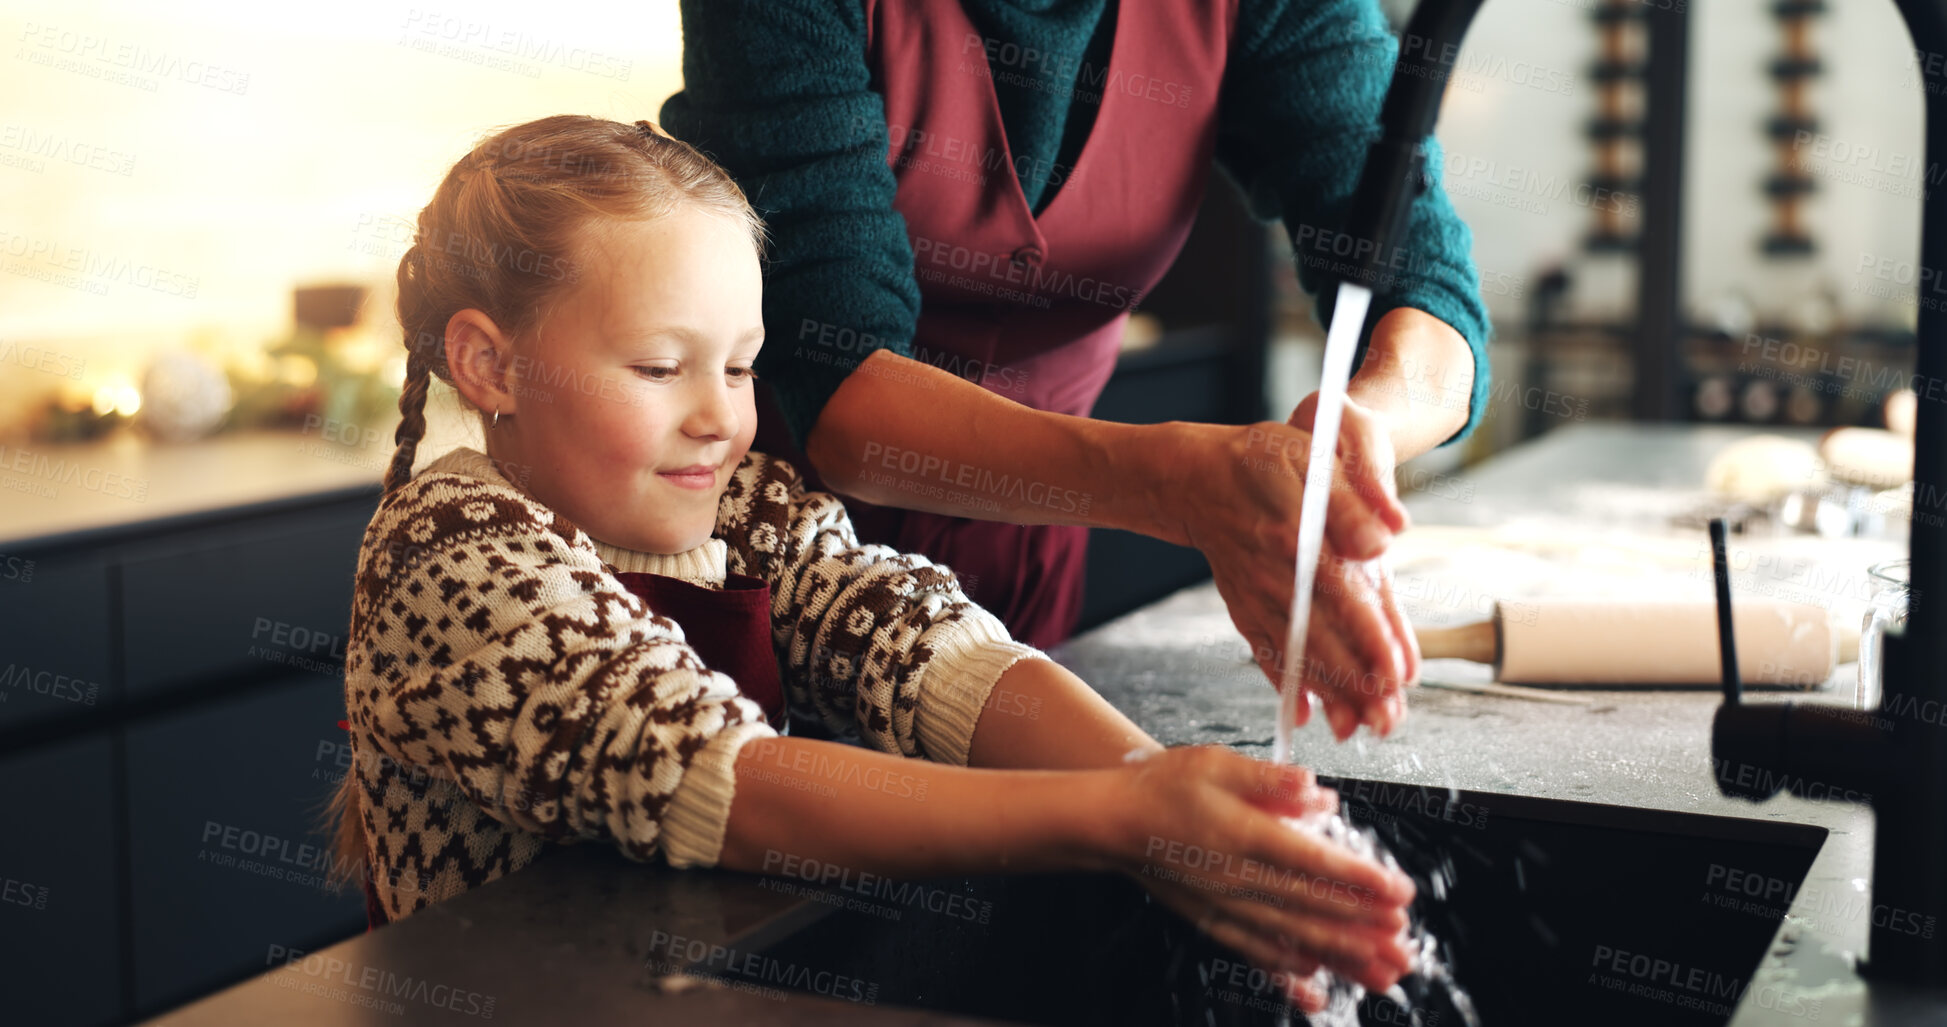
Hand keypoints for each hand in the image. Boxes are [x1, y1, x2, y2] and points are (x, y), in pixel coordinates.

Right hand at [1102, 746, 1416, 1009]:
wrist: (1113, 821)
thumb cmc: (1165, 785)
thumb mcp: (1217, 763)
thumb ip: (1271, 780)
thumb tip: (1321, 796)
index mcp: (1243, 835)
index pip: (1314, 863)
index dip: (1360, 880)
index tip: (1399, 892)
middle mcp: (1236, 878)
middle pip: (1311, 907)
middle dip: (1364, 926)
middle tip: (1405, 940)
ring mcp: (1223, 905)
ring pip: (1290, 937)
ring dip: (1339, 955)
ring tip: (1379, 971)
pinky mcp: (1211, 920)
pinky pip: (1254, 953)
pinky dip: (1286, 971)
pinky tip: (1313, 984)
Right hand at [1170, 410, 1419, 739]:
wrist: (1200, 477)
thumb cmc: (1267, 462)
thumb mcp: (1313, 457)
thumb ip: (1353, 500)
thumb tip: (1383, 542)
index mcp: (1298, 537)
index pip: (1343, 595)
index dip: (1372, 637)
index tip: (1398, 675)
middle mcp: (1276, 577)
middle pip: (1322, 639)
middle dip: (1357, 685)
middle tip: (1389, 722)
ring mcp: (1257, 598)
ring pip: (1296, 654)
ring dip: (1328, 694)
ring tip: (1357, 729)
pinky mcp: (1245, 609)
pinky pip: (1264, 652)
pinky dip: (1284, 685)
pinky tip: (1305, 714)